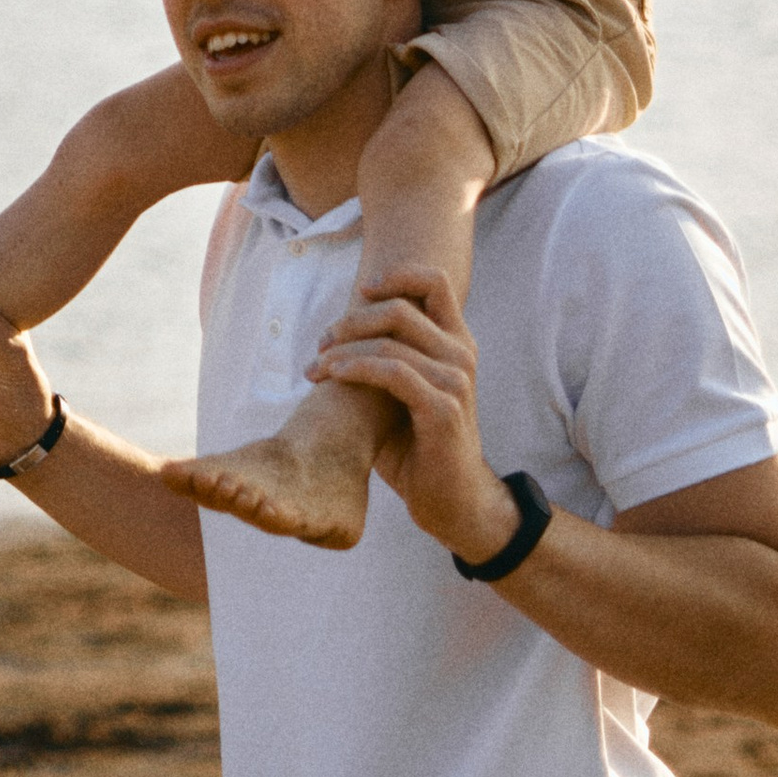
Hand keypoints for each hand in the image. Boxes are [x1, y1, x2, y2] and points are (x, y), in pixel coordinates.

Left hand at [305, 278, 522, 568]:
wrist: (451, 501)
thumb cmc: (419, 447)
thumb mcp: (401, 394)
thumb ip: (383, 361)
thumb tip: (336, 337)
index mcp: (456, 343)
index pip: (435, 282)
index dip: (396, 275)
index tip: (361, 292)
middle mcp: (461, 355)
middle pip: (400, 307)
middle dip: (351, 321)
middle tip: (321, 344)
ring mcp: (456, 381)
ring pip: (390, 341)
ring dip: (343, 350)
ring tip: (315, 369)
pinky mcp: (443, 409)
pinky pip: (392, 373)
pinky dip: (356, 369)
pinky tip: (333, 377)